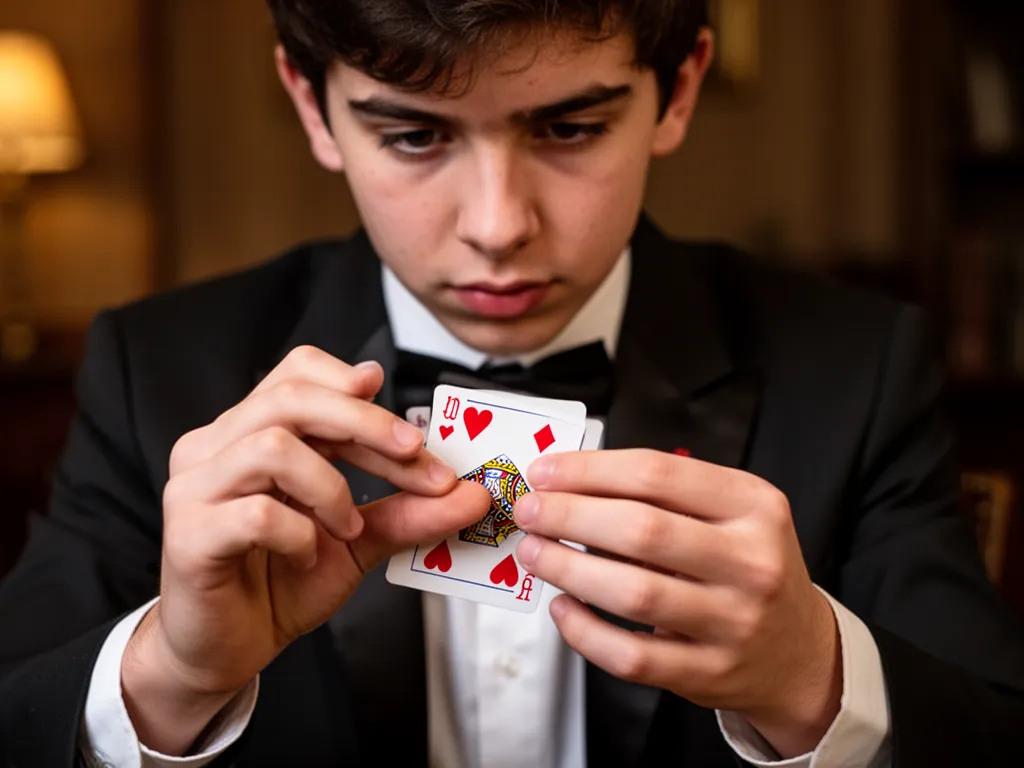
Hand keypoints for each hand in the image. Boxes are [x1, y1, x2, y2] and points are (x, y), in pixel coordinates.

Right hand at [123, 346, 490, 754]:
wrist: (228, 648)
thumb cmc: (281, 581)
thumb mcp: (359, 541)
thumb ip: (407, 511)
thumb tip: (471, 493)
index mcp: (252, 431)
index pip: (303, 376)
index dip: (358, 391)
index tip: (412, 429)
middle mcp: (216, 446)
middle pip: (292, 397)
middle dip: (366, 423)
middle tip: (415, 456)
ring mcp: (194, 487)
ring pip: (272, 446)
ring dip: (331, 486)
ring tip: (349, 527)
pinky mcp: (187, 534)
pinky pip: (255, 514)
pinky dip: (299, 533)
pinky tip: (306, 555)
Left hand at [513, 450, 840, 757]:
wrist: (797, 651)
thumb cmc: (748, 566)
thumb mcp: (733, 513)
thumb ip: (666, 493)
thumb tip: (572, 480)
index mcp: (754, 506)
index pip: (658, 474)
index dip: (590, 470)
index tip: (546, 470)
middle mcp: (751, 561)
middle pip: (641, 529)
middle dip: (570, 515)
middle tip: (530, 510)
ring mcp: (734, 622)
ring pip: (634, 593)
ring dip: (568, 569)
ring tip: (534, 552)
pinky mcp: (710, 673)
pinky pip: (632, 656)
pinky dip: (586, 632)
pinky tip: (564, 608)